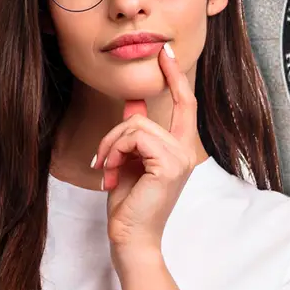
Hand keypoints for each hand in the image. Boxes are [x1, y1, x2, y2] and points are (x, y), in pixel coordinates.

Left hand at [93, 43, 200, 257]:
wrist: (132, 237)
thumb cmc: (130, 205)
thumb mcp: (130, 160)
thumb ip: (136, 132)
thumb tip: (133, 101)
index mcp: (181, 147)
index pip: (184, 103)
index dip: (175, 76)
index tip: (166, 52)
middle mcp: (186, 149)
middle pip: (145, 115)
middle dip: (116, 134)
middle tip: (103, 159)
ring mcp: (180, 156)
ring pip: (134, 126)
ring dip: (111, 147)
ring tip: (109, 171)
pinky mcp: (169, 164)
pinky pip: (134, 137)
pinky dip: (115, 152)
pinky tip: (113, 174)